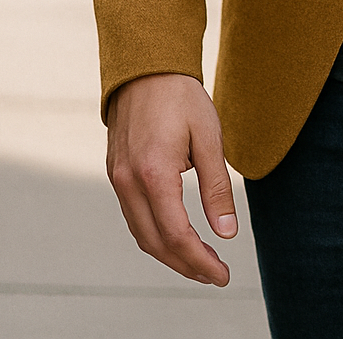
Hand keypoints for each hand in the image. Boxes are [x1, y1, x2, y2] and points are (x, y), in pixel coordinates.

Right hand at [106, 73, 236, 284]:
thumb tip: (227, 233)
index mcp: (154, 173)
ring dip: (169, 254)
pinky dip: (154, 234)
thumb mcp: (209, 137)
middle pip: (155, 243)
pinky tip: (175, 236)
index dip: (200, 261)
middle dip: (186, 265)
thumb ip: (217, 187)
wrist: (146, 67)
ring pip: (141, 234)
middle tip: (215, 274)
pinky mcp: (116, 173)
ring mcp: (118, 179)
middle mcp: (129, 182)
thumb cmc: (181, 97)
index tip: (222, 275)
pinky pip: (133, 216)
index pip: (176, 235)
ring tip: (199, 262)